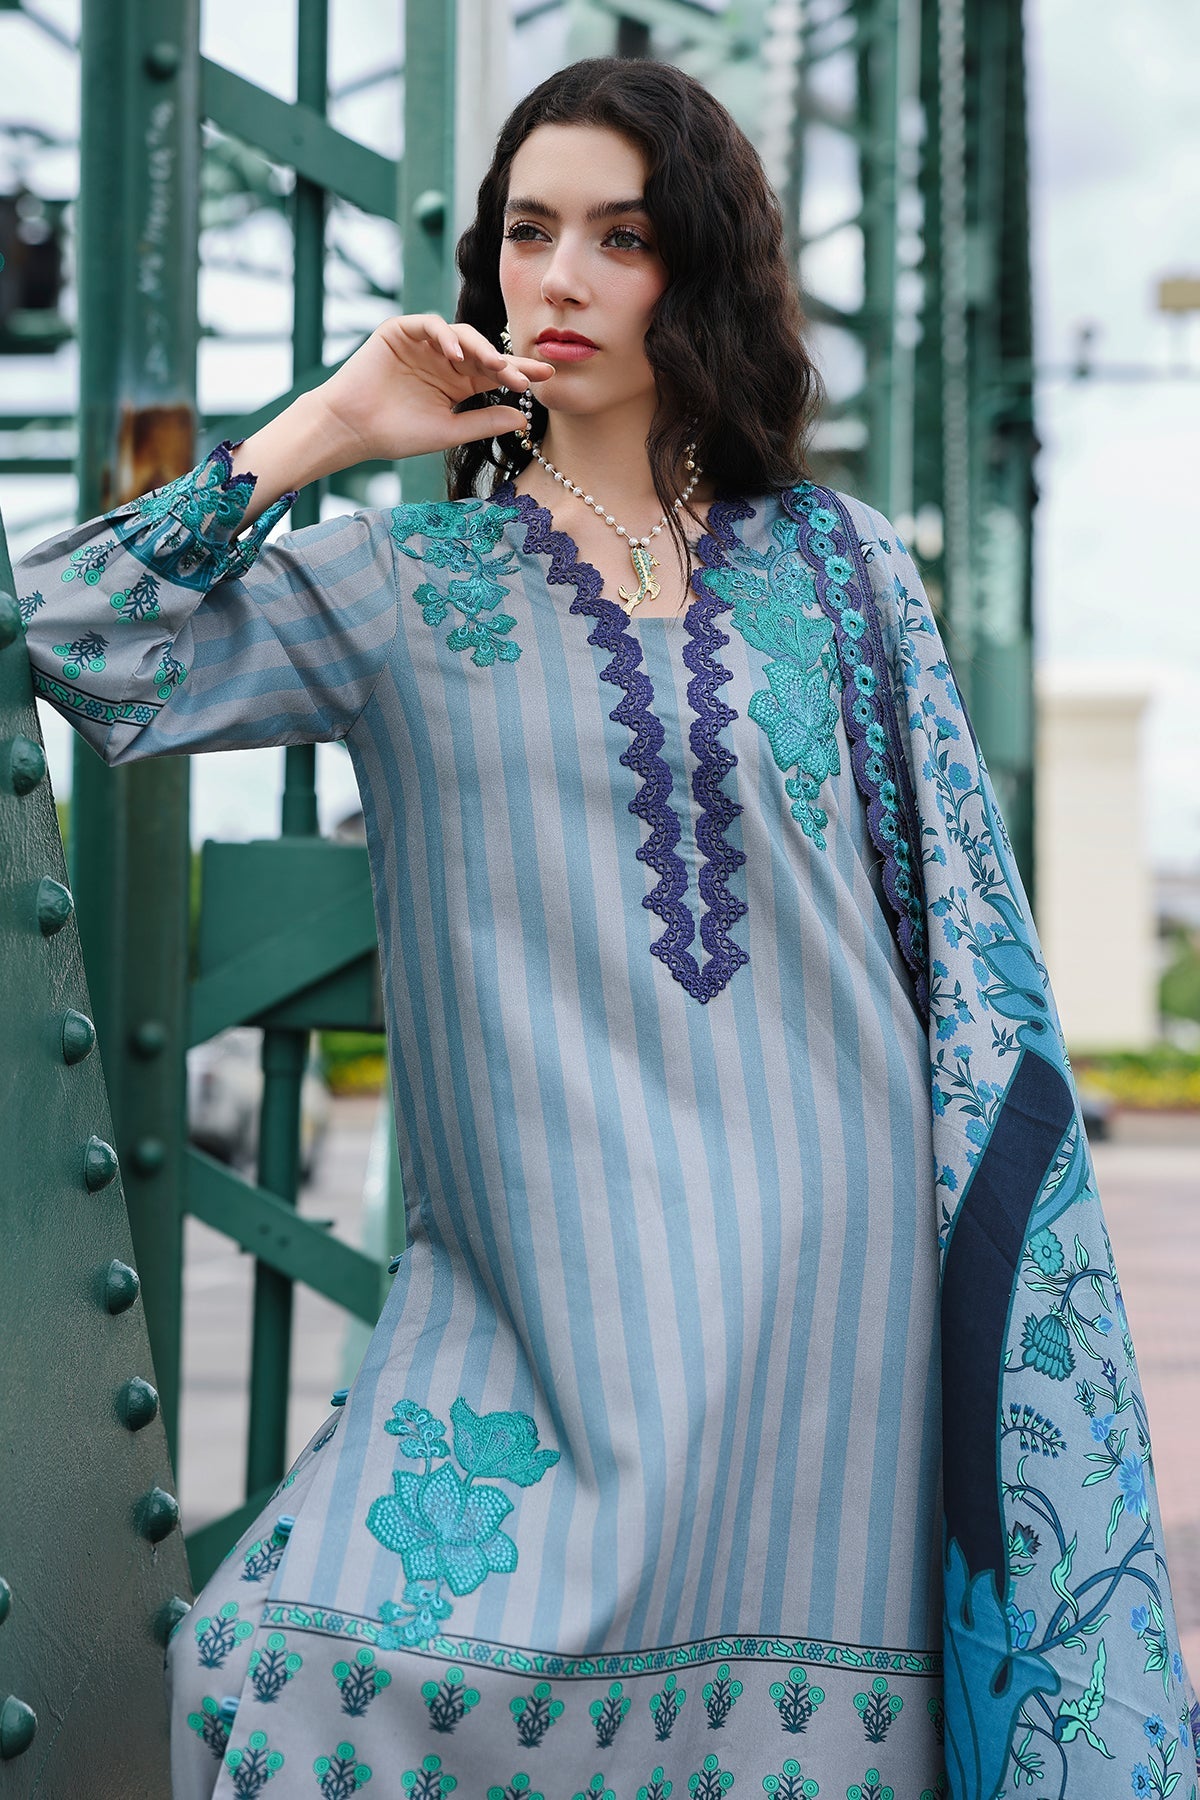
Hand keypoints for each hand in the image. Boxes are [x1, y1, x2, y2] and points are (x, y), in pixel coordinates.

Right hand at [313, 314, 554, 463]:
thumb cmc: (397, 434)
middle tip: (527, 375)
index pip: (496, 374)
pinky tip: (456, 354)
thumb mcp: (449, 431)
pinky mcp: (402, 331)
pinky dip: (445, 336)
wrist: (352, 428)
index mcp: (460, 383)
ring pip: (461, 335)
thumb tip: (524, 419)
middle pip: (484, 352)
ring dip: (480, 348)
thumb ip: (484, 422)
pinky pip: (430, 326)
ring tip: (495, 366)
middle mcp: (446, 360)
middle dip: (507, 362)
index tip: (547, 379)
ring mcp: (425, 343)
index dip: (520, 374)